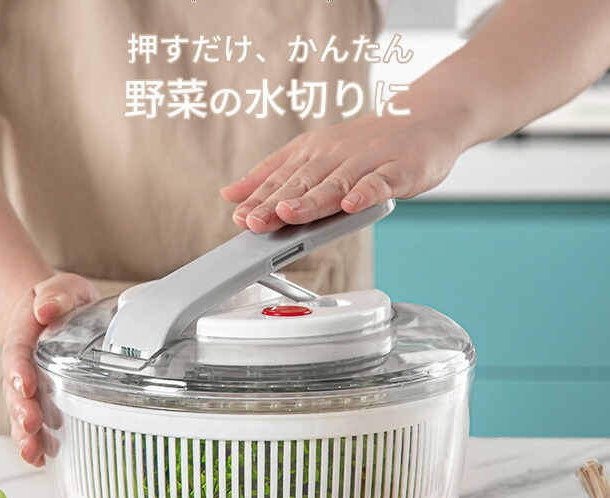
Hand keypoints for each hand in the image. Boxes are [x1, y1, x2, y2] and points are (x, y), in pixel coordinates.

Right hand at [1, 273, 99, 465]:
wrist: (55, 312)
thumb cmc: (61, 301)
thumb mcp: (62, 287)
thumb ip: (56, 294)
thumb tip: (47, 307)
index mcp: (25, 335)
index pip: (17, 353)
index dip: (19, 370)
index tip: (25, 385)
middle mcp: (21, 366)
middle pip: (14, 390)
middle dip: (21, 409)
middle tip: (30, 425)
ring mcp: (29, 386)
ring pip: (20, 412)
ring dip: (25, 433)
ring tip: (32, 451)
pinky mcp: (41, 399)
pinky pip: (34, 424)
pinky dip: (38, 443)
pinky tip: (43, 461)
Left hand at [220, 108, 464, 232]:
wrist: (424, 118)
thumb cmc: (367, 146)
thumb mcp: (312, 155)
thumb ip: (272, 175)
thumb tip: (231, 194)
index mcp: (312, 153)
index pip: (280, 178)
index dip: (258, 198)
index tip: (238, 217)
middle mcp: (335, 155)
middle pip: (302, 182)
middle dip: (275, 203)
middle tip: (254, 222)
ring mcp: (367, 162)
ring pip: (336, 183)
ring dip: (311, 201)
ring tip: (289, 214)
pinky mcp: (399, 170)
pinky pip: (380, 183)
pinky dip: (366, 194)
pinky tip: (352, 206)